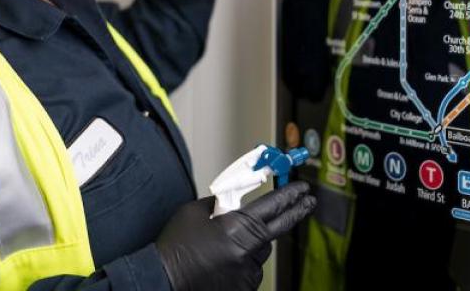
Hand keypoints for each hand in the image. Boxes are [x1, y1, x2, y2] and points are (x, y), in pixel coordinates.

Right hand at [156, 181, 315, 290]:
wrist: (163, 278)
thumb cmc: (176, 245)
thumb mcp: (195, 212)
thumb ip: (220, 203)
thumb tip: (233, 200)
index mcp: (237, 227)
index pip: (273, 206)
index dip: (290, 195)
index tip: (302, 189)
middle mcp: (247, 251)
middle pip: (277, 229)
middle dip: (293, 213)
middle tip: (306, 202)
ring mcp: (247, 273)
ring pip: (262, 251)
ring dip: (254, 243)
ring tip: (227, 243)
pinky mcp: (244, 288)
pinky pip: (251, 269)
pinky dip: (244, 261)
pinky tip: (224, 260)